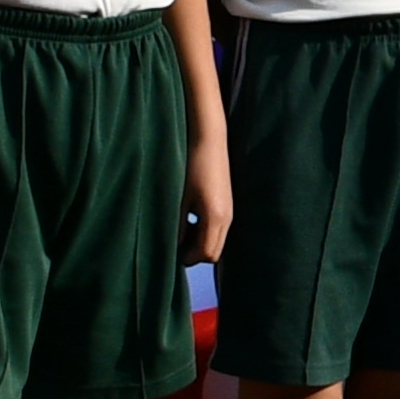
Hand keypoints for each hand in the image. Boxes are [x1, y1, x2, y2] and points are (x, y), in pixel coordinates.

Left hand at [183, 127, 234, 269]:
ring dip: (199, 242)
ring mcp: (229, 211)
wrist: (209, 140)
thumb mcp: (179, 198)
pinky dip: (204, 231)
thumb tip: (172, 246)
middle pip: (214, 252)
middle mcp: (227, 218)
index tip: (169, 252)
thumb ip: (177, 225)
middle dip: (194, 253)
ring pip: (216, 241)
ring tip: (180, 228)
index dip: (187, 258)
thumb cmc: (191, 165)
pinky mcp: (227, 204)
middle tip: (174, 243)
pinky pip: (218, 229)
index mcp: (215, 218)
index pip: (206, 253)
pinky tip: (190, 217)